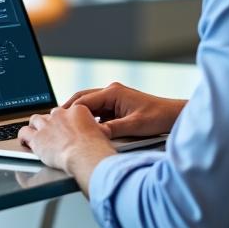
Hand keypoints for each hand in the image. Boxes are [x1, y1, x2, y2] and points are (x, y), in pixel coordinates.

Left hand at [18, 105, 116, 190]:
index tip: (66, 127)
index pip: (67, 112)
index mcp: (77, 111)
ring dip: (35, 127)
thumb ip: (99, 130)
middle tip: (53, 133)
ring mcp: (47, 125)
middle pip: (51, 115)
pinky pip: (24, 133)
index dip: (65, 121)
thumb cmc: (96, 148)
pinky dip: (23, 137)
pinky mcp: (36, 138)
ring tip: (36, 134)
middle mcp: (60, 115)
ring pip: (35, 120)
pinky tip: (24, 141)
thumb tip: (103, 131)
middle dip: (51, 123)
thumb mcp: (103, 133)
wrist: (85, 155)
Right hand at [61, 82, 185, 137]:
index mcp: (113, 92)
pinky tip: (84, 130)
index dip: (69, 111)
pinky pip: (98, 112)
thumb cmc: (158, 117)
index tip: (58, 121)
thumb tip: (95, 135)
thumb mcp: (135, 126)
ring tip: (65, 128)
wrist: (174, 115)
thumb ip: (113, 129)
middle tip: (54, 122)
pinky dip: (89, 120)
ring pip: (89, 106)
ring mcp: (114, 99)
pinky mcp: (117, 107)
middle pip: (82, 100)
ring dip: (78, 115)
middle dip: (68, 111)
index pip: (84, 100)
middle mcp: (111, 93)